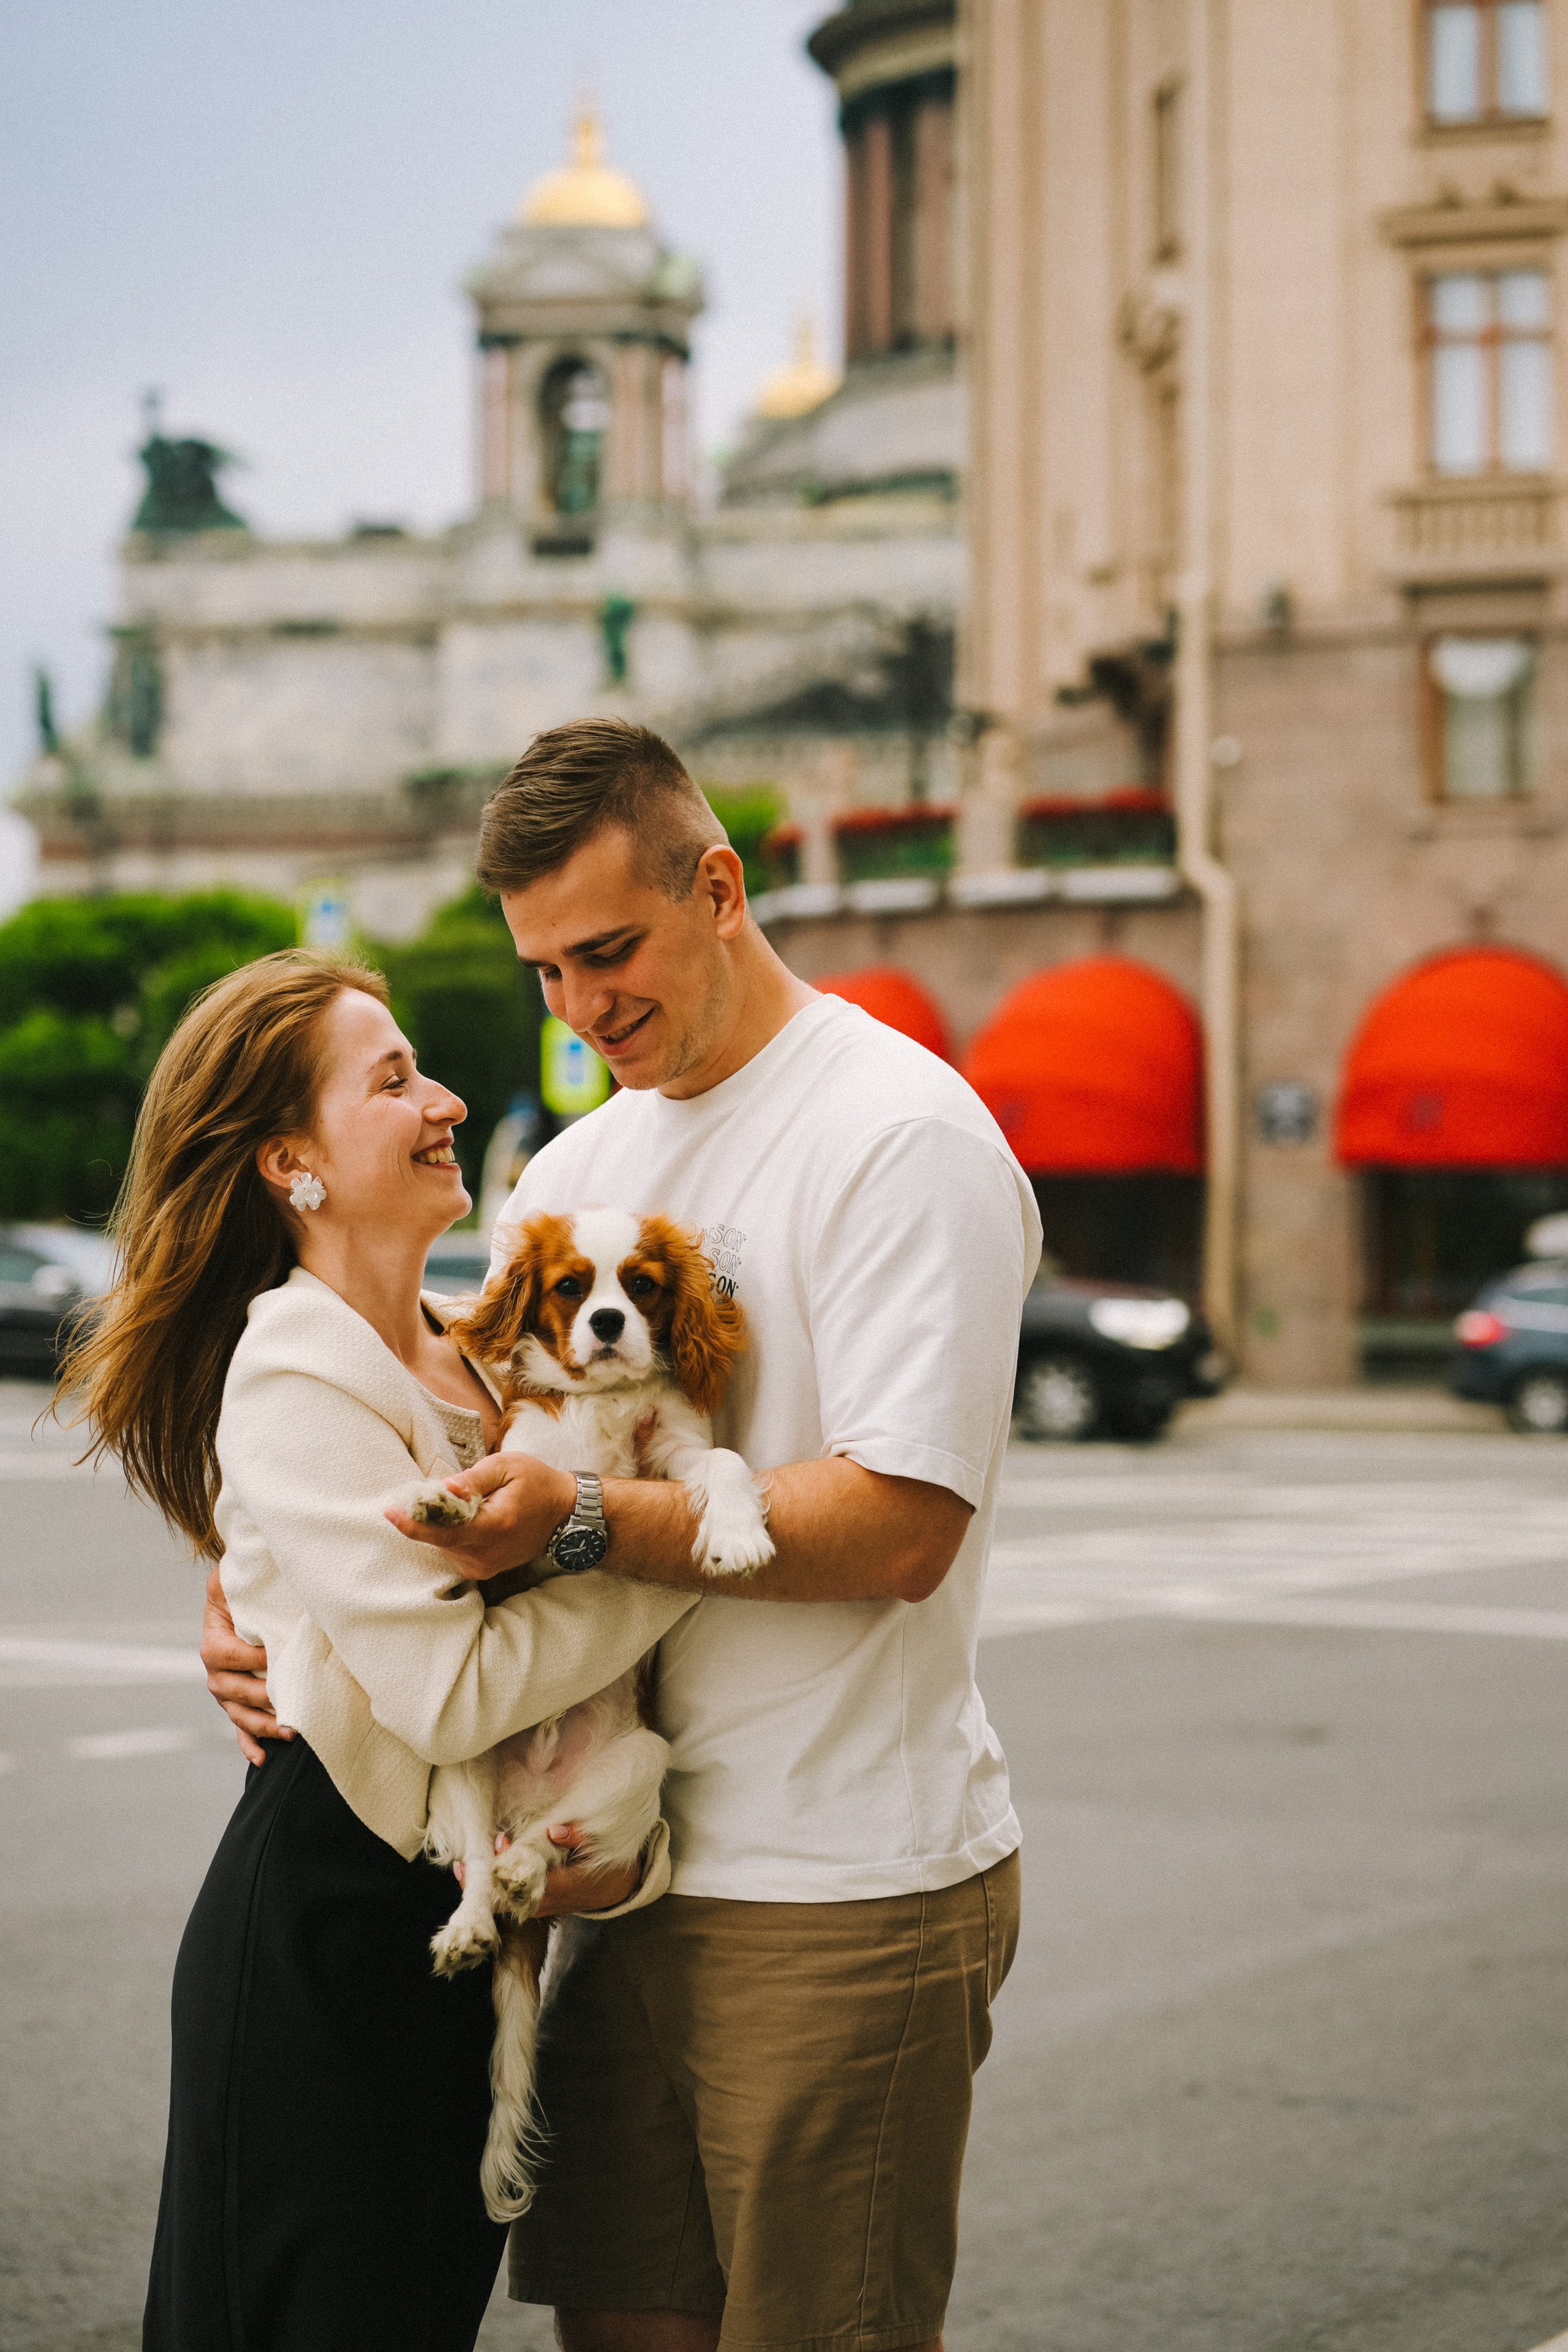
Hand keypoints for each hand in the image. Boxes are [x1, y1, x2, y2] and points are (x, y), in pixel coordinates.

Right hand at [200, 1565, 291, 1767]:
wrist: (244, 1601)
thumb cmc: (244, 1588)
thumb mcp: (234, 1578)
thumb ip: (235, 1577)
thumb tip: (252, 1572)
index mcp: (214, 1640)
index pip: (225, 1655)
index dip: (248, 1659)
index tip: (274, 1657)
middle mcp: (216, 1670)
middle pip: (230, 1691)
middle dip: (259, 1701)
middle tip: (287, 1707)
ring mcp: (227, 1690)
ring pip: (237, 1714)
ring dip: (260, 1727)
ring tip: (287, 1733)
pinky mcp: (239, 1703)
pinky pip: (239, 1729)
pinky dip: (248, 1745)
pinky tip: (262, 1758)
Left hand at [384, 1451, 576, 1582]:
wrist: (564, 1513)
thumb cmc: (536, 1483)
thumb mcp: (507, 1467)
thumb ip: (474, 1479)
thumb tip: (445, 1488)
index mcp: (494, 1526)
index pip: (444, 1532)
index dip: (413, 1524)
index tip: (389, 1513)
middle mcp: (487, 1554)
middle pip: (439, 1539)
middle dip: (426, 1517)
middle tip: (423, 1494)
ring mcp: (485, 1566)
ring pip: (444, 1546)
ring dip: (440, 1526)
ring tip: (456, 1503)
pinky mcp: (483, 1570)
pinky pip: (454, 1552)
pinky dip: (450, 1535)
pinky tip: (462, 1518)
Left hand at [453, 1822, 641, 1916]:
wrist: (615, 1890)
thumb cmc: (607, 1866)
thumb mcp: (601, 1849)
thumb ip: (578, 1837)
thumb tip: (553, 1830)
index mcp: (561, 1887)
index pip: (528, 1880)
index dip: (509, 1865)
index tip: (500, 1842)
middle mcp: (545, 1903)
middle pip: (508, 1897)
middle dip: (487, 1879)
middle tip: (467, 1859)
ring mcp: (539, 1907)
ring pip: (504, 1903)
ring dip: (485, 1885)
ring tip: (462, 1868)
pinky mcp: (535, 1906)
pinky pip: (507, 1901)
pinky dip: (491, 1889)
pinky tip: (476, 1874)